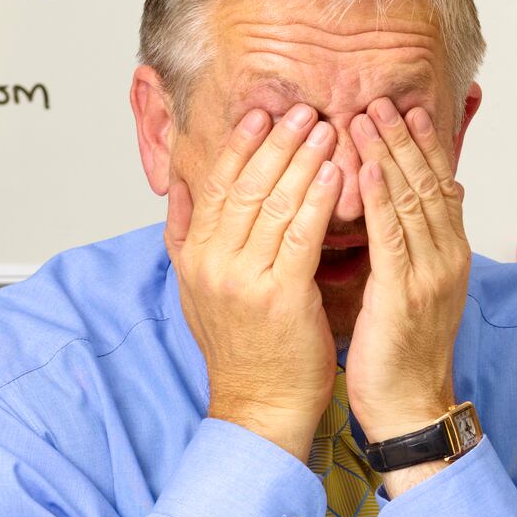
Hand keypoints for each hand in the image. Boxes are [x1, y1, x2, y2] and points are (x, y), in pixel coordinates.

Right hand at [167, 102, 341, 462]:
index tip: (263, 114)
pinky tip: (338, 174)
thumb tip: (178, 192)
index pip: (216, 185)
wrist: (258, 406)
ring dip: (304, 161)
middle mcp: (213, 263)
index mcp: (193, 256)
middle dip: (277, 143)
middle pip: (246, 185)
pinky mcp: (281, 296)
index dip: (240, 146)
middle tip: (304, 110)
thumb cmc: (242, 350)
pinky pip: (302, 234)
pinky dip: (319, 199)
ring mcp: (244, 279)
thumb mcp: (196, 291)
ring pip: (275, 203)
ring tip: (328, 130)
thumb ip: (187, 238)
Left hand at [344, 99, 470, 487]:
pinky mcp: (405, 292)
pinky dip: (381, 197)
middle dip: (406, 137)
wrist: (411, 408)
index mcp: (448, 256)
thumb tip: (411, 216)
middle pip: (430, 182)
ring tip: (370, 116)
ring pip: (413, 198)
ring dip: (391, 153)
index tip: (407, 110)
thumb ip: (410, 251)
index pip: (439, 186)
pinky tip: (367, 168)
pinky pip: (393, 235)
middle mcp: (446, 258)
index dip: (425, 146)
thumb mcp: (410, 293)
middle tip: (384, 98)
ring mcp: (430, 274)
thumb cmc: (401, 358)